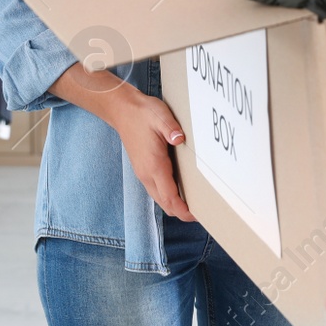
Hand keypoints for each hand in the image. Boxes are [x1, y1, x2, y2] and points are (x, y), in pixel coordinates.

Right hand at [110, 88, 195, 221]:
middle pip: (165, 204)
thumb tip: (180, 139)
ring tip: (194, 203)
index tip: (198, 215)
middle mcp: (147, 174)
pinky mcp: (143, 169)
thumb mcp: (160, 116)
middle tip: (202, 212)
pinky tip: (181, 189)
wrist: (122, 110)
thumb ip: (171, 129)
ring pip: (160, 199)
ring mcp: (143, 173)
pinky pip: (157, 190)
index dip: (183, 210)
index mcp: (154, 166)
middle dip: (182, 212)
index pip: (169, 197)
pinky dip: (169, 196)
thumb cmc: (143, 114)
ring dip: (175, 205)